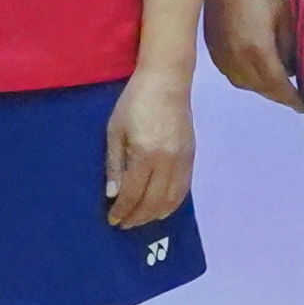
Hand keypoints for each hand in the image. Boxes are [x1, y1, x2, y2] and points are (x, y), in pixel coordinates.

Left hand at [103, 65, 197, 227]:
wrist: (167, 80)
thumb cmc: (134, 102)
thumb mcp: (115, 130)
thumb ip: (115, 164)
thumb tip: (113, 195)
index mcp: (145, 154)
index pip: (132, 193)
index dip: (122, 211)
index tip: (112, 220)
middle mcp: (167, 162)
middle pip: (153, 202)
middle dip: (137, 217)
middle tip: (124, 224)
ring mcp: (182, 160)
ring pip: (171, 200)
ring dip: (154, 215)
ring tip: (140, 219)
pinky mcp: (191, 157)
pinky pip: (183, 189)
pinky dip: (172, 204)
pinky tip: (161, 208)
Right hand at [206, 0, 303, 112]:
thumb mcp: (285, 16)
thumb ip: (290, 47)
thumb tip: (292, 68)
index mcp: (258, 52)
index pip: (278, 86)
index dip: (292, 99)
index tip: (302, 105)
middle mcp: (237, 61)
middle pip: (261, 89)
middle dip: (278, 94)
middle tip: (292, 96)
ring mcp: (222, 57)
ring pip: (245, 84)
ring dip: (261, 88)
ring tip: (275, 82)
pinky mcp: (212, 50)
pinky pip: (232, 74)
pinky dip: (246, 78)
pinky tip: (254, 69)